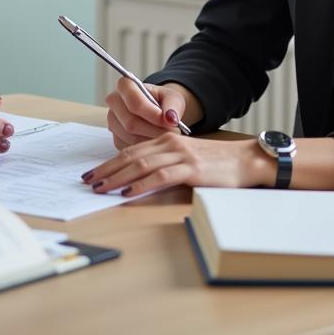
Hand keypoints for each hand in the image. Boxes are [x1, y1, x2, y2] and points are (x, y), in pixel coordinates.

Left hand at [83, 134, 271, 196]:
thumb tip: (137, 181)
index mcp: (165, 141)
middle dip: (106, 170)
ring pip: (141, 164)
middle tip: (87, 181)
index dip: (109, 162)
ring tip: (101, 188)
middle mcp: (169, 144)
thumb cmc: (217, 164)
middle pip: (130, 156)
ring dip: (118, 177)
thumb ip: (164, 164)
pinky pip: (161, 176)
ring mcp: (180, 155)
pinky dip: (142, 184)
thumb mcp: (185, 160)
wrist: (246, 160)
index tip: (92, 173)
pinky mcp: (191, 168)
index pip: (130, 151)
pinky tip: (129, 192)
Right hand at [105, 77, 199, 148]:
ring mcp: (112, 121)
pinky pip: (130, 148)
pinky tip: (157, 142)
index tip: (169, 121)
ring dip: (151, 140)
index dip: (152, 114)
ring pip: (130, 138)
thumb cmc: (164, 101)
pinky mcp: (115, 138)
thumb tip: (171, 119)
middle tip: (173, 134)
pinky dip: (146, 148)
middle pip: (131, 122)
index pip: (134, 102)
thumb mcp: (173, 98)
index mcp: (125, 85)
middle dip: (154, 131)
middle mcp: (114, 102)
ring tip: (167, 137)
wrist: (159, 110)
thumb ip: (173, 106)